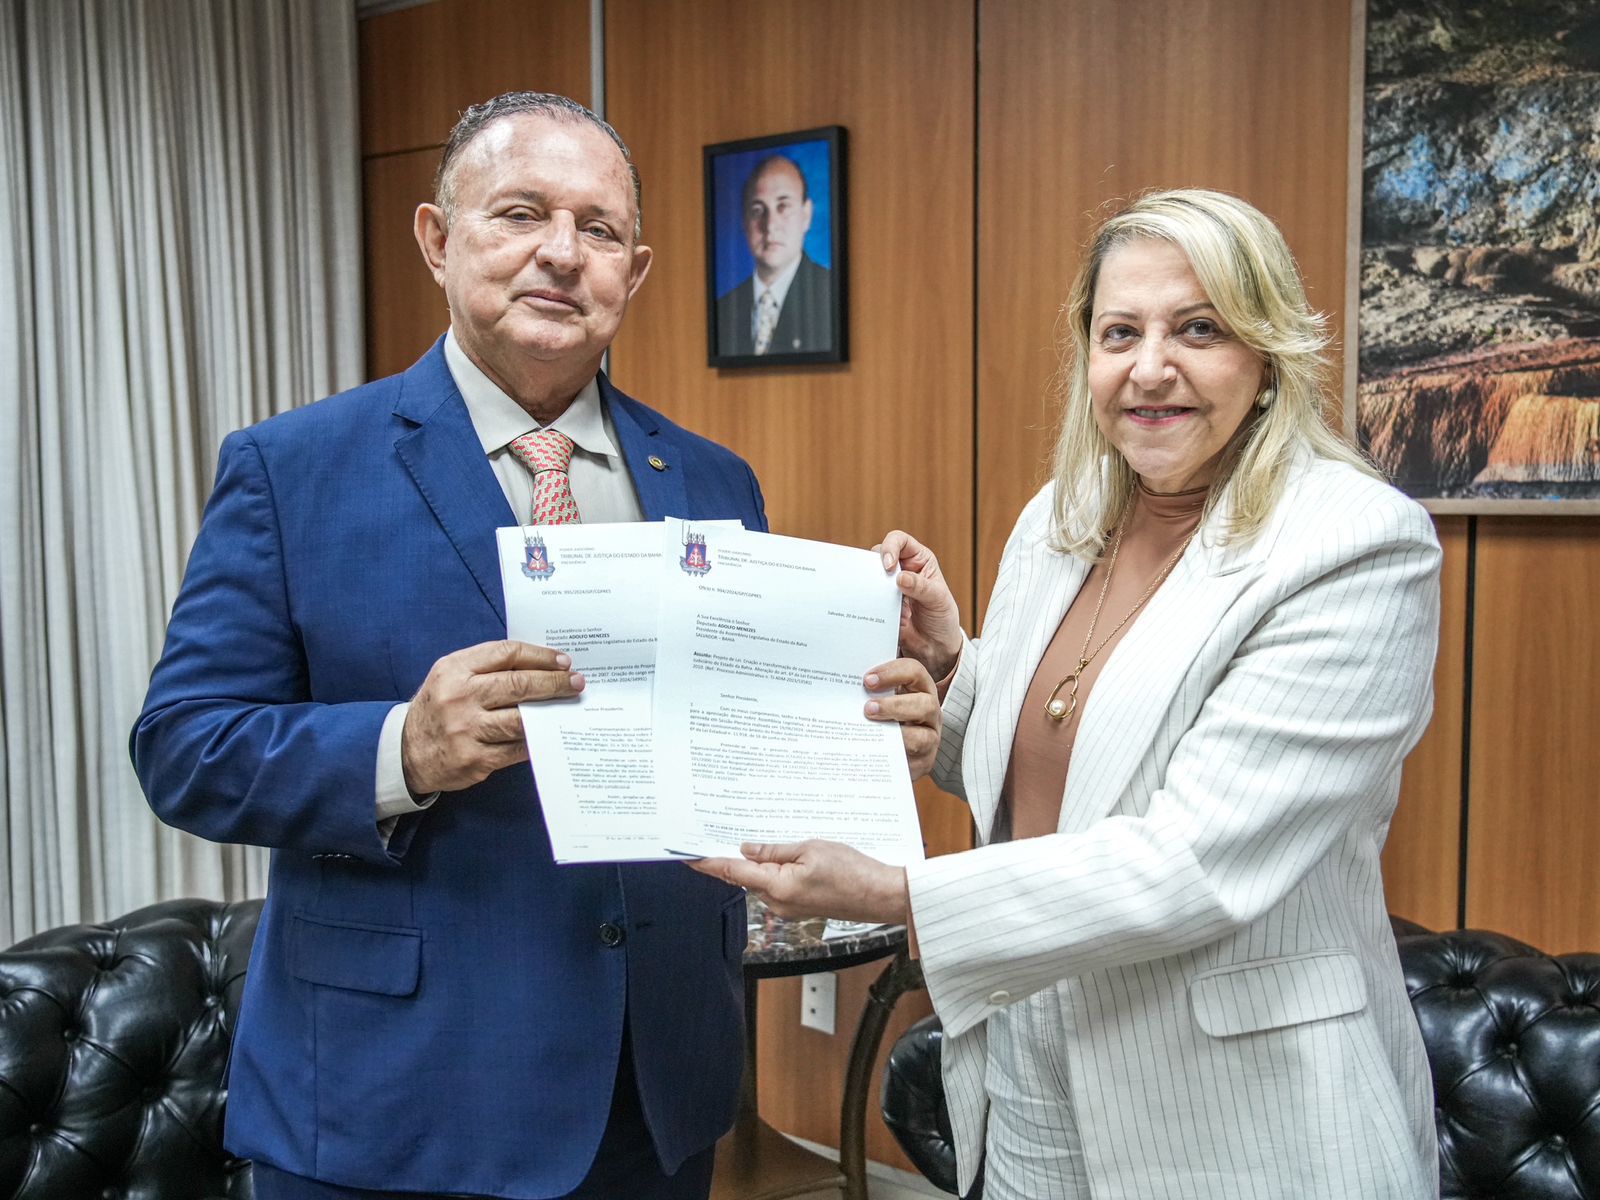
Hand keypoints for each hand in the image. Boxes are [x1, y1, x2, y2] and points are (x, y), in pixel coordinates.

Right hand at [401, 640, 583, 793]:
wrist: (406, 751)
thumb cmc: (439, 708)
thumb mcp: (451, 676)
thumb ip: (487, 667)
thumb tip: (541, 666)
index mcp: (454, 669)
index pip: (506, 653)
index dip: (540, 656)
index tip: (563, 662)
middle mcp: (459, 697)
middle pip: (519, 684)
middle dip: (554, 683)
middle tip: (576, 683)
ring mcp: (466, 730)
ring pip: (522, 718)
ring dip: (552, 712)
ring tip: (570, 706)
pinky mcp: (475, 759)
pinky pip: (517, 748)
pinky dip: (537, 739)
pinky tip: (551, 733)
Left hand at [690, 840, 909, 924]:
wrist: (880, 895)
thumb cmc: (853, 872)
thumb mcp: (811, 849)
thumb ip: (775, 850)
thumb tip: (747, 848)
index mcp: (777, 886)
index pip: (732, 872)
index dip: (707, 863)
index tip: (687, 855)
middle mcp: (778, 903)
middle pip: (745, 877)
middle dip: (737, 857)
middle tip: (728, 831)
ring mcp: (788, 908)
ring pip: (761, 881)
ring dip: (760, 863)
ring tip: (768, 841)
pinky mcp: (799, 907)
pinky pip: (777, 887)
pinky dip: (774, 872)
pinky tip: (785, 856)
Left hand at [864, 657, 939, 779]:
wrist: (893, 750)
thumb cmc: (883, 716)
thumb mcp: (880, 697)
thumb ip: (869, 690)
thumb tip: (844, 688)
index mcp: (920, 688)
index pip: (914, 672)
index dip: (892, 673)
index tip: (867, 680)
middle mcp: (930, 711)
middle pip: (925, 704)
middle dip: (895, 706)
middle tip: (868, 708)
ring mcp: (930, 738)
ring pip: (923, 737)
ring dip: (897, 735)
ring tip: (872, 734)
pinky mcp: (924, 762)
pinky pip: (913, 762)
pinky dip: (894, 758)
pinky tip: (874, 754)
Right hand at [873, 531, 961, 680]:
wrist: (935, 648)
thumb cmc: (942, 618)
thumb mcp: (938, 600)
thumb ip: (921, 587)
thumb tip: (900, 578)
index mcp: (919, 560)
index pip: (899, 541)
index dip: (890, 547)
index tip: (887, 565)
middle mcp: (901, 569)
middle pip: (877, 556)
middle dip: (874, 567)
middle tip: (876, 584)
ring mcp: (888, 587)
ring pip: (868, 577)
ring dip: (868, 586)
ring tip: (877, 600)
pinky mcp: (878, 604)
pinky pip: (865, 598)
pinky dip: (865, 603)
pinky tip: (872, 612)